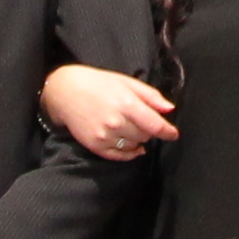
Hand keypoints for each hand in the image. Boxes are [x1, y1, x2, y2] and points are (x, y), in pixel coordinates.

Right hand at [41, 63, 176, 158]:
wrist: (66, 92)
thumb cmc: (99, 83)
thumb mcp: (127, 82)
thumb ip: (150, 96)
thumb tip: (169, 109)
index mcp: (127, 103)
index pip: (154, 125)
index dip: (167, 132)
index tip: (173, 134)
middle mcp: (116, 122)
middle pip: (145, 136)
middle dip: (148, 131)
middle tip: (142, 121)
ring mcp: (104, 135)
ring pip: (133, 146)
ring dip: (138, 141)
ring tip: (131, 129)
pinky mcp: (95, 145)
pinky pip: (118, 156)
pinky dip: (129, 153)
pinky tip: (132, 147)